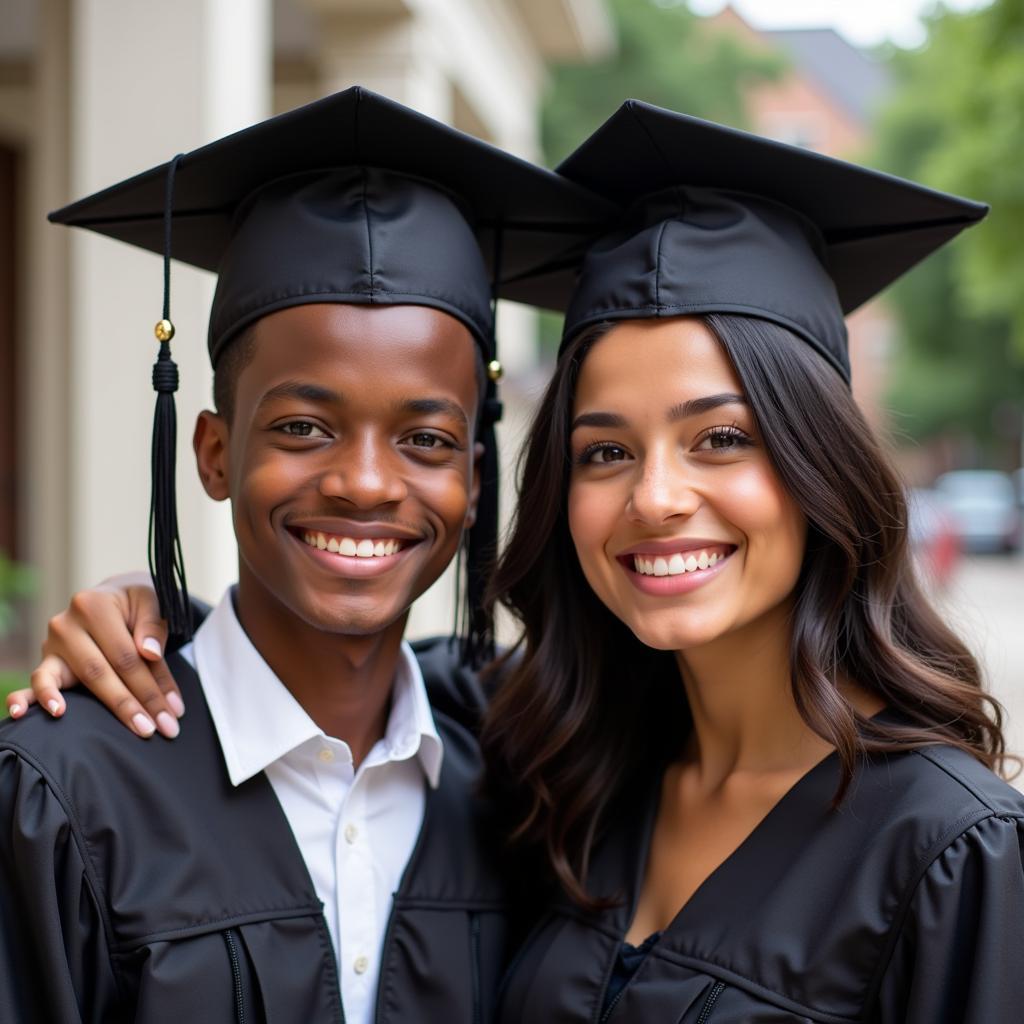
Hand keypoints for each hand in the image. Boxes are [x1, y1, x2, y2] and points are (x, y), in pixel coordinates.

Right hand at [6, 572, 183, 737]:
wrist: (113, 597)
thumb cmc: (134, 604)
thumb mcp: (150, 602)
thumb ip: (152, 626)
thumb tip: (149, 653)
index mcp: (95, 605)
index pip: (126, 655)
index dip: (151, 686)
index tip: (173, 712)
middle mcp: (67, 624)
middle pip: (104, 672)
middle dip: (134, 704)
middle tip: (159, 730)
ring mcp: (53, 644)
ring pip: (81, 680)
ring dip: (112, 708)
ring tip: (135, 728)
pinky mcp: (46, 661)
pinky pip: (40, 680)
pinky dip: (40, 698)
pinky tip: (49, 714)